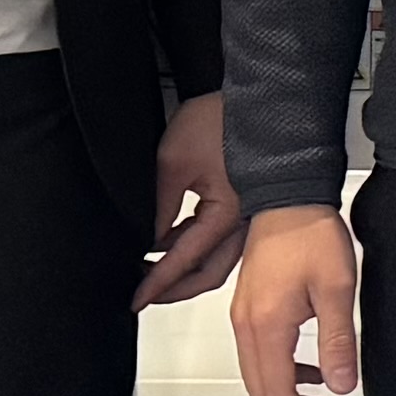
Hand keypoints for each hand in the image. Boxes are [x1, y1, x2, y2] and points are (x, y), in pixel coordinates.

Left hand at [134, 90, 247, 308]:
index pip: (184, 260)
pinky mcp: (245, 207)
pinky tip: (168, 242)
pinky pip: (218, 240)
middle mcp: (243, 224)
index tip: (137, 299)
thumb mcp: (174, 161)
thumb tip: (147, 240)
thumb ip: (160, 207)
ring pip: (216, 261)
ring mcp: (247, 218)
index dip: (157, 283)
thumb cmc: (226, 120)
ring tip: (150, 269)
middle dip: (174, 289)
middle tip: (145, 294)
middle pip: (208, 275)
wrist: (257, 96)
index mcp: (227, 216)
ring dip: (184, 270)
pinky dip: (193, 248)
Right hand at [227, 205, 356, 395]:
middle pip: (264, 392)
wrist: (288, 195)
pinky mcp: (250, 308)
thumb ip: (337, 342)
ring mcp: (244, 317)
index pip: (278, 394)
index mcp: (267, 326)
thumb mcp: (336, 289)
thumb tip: (341, 386)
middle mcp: (247, 326)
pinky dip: (285, 373)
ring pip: (260, 375)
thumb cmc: (312, 234)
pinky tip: (312, 373)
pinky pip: (261, 355)